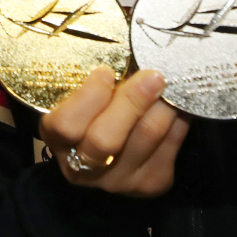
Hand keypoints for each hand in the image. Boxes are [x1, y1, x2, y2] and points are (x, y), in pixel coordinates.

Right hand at [39, 67, 188, 196]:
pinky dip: (178, 119)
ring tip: (169, 83)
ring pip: (146, 136)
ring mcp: (117, 180)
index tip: (105, 71)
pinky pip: (170, 144)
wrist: (113, 150)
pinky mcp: (150, 183)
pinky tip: (176, 103)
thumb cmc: (93, 110)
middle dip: (133, 101)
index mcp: (57, 141)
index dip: (88, 97)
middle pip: (106, 139)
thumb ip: (93, 82)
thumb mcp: (79, 96)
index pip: (67, 125)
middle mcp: (82, 168)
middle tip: (152, 75)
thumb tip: (126, 53)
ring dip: (163, 105)